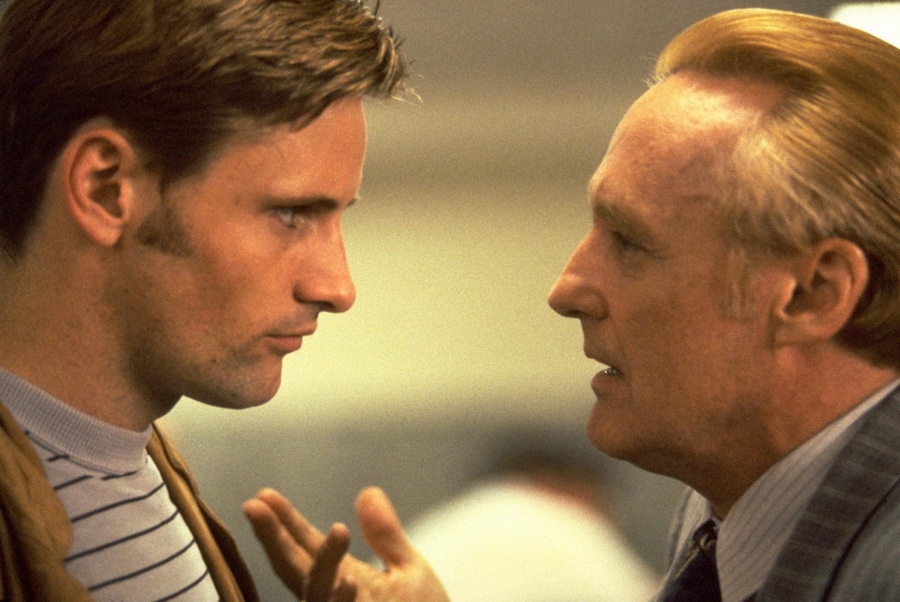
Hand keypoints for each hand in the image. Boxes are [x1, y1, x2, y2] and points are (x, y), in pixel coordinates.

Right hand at [243, 487, 449, 601]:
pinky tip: (349, 579)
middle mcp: (332, 600)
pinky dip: (340, 600)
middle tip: (255, 504)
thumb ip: (385, 535)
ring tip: (340, 529)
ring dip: (325, 562)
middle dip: (274, 538)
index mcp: (342, 579)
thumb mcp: (409, 571)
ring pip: (316, 594)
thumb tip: (367, 491)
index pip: (305, 547)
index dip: (284, 522)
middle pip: (293, 569)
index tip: (264, 494)